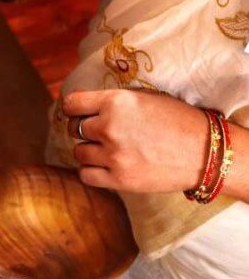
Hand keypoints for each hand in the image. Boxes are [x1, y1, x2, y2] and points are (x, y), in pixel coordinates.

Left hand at [62, 89, 208, 192]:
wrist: (205, 152)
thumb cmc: (177, 121)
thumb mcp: (144, 99)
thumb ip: (111, 101)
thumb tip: (74, 105)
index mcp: (116, 102)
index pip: (71, 104)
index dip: (72, 109)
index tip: (78, 113)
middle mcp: (110, 127)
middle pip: (74, 129)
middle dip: (85, 130)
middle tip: (103, 133)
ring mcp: (113, 155)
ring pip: (78, 152)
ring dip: (90, 151)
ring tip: (110, 150)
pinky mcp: (118, 179)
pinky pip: (85, 175)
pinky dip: (92, 171)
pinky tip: (106, 166)